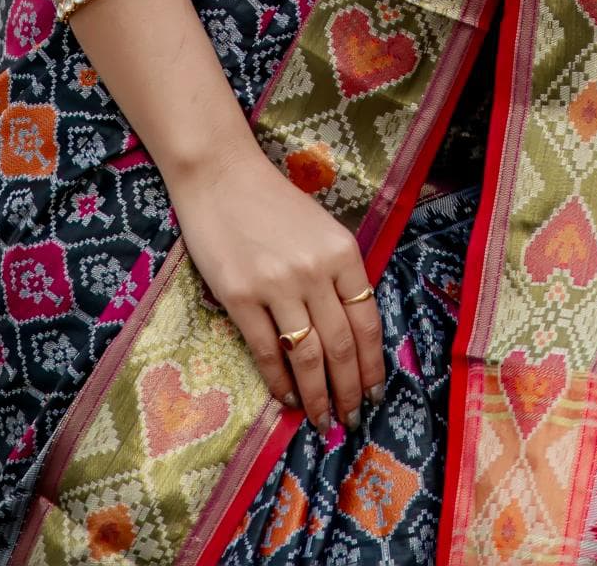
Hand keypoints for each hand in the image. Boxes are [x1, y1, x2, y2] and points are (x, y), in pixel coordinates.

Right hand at [167, 138, 383, 433]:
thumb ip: (338, 275)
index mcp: (342, 252)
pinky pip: (267, 351)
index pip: (367, 322)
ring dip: (318, 396)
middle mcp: (314, 270)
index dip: (373, 366)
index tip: (376, 394)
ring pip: (307, 356)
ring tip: (323, 420)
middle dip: (350, 391)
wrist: (220, 175)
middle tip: (352, 420)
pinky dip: (279, 382)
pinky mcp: (240, 297)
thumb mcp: (321, 230)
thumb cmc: (272, 202)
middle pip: (341, 346)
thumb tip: (351, 338)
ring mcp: (276, 285)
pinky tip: (286, 398)